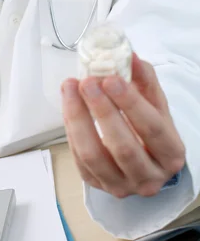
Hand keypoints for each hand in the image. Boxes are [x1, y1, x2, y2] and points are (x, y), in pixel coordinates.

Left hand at [61, 53, 185, 198]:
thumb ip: (144, 78)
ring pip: (94, 156)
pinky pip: (78, 158)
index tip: (111, 79)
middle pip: (123, 146)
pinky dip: (71, 128)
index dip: (130, 103)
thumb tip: (128, 55)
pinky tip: (69, 104)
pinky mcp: (96, 184)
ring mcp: (121, 185)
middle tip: (87, 82)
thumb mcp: (154, 102)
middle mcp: (149, 177)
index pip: (152, 129)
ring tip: (71, 88)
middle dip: (101, 110)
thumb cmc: (149, 126)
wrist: (143, 157)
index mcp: (171, 154)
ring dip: (78, 118)